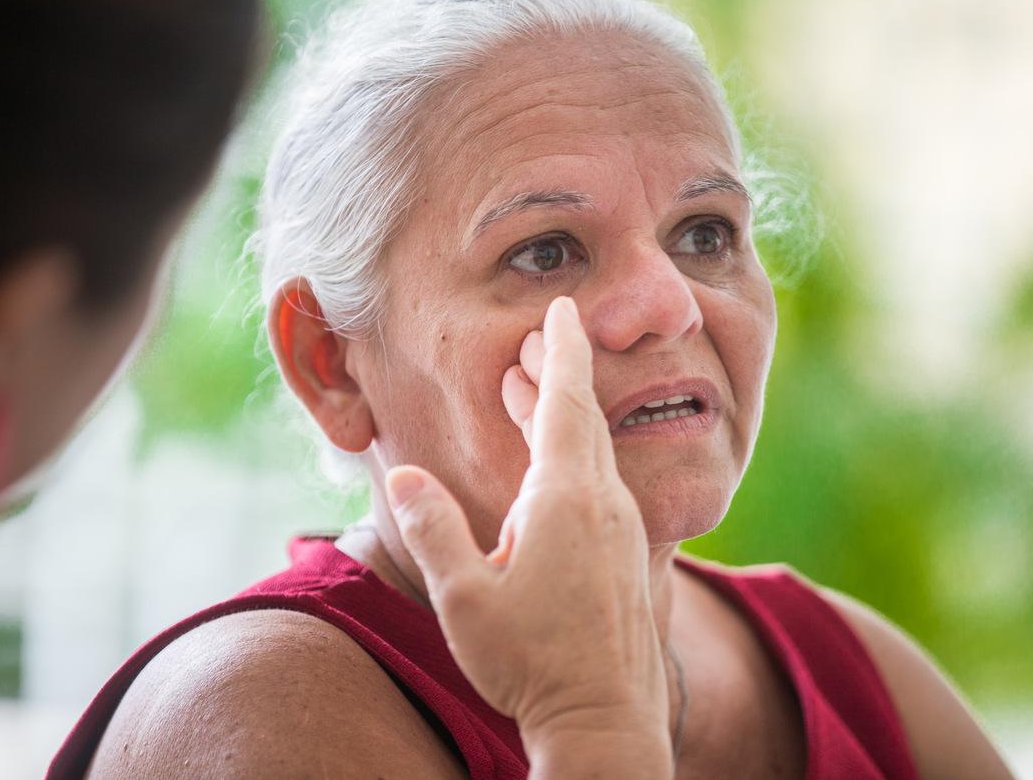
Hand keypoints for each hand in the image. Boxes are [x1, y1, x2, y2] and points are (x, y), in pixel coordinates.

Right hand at [386, 297, 671, 776]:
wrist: (607, 723)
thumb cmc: (532, 663)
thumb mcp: (464, 598)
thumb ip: (433, 529)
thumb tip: (404, 475)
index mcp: (567, 499)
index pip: (566, 402)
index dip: (562, 351)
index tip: (563, 309)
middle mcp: (605, 504)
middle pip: (581, 419)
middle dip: (555, 374)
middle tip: (531, 341)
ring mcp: (622, 531)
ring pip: (591, 453)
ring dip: (560, 417)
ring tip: (525, 393)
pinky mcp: (627, 557)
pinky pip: (600, 485)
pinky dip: (573, 458)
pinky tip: (551, 475)